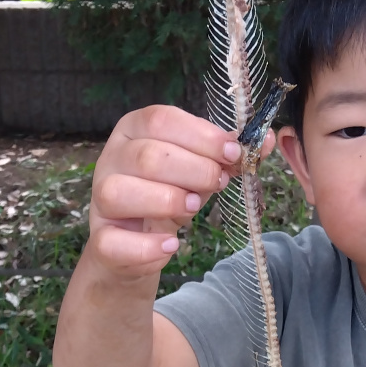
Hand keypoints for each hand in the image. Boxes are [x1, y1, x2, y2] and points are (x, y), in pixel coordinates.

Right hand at [87, 104, 250, 277]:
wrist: (137, 244)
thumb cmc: (169, 193)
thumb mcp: (200, 170)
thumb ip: (228, 155)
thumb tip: (265, 140)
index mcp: (134, 130)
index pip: (160, 120)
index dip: (201, 135)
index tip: (233, 151)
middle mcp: (111, 159)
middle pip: (146, 156)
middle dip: (193, 170)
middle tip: (218, 183)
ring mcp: (100, 200)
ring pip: (119, 192)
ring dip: (166, 201)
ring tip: (193, 208)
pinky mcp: (100, 239)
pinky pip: (112, 241)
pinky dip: (146, 247)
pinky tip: (170, 246)